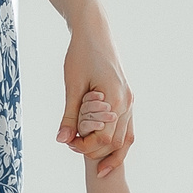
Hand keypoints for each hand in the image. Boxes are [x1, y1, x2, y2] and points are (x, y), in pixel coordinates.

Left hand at [58, 21, 134, 175]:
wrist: (95, 33)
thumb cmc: (81, 55)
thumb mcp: (72, 85)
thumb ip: (69, 115)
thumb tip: (62, 140)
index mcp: (115, 99)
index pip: (103, 137)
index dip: (85, 145)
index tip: (68, 143)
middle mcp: (127, 103)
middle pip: (115, 142)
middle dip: (95, 150)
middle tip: (73, 147)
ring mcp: (129, 101)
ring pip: (125, 138)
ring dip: (109, 151)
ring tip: (91, 159)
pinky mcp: (127, 98)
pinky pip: (126, 127)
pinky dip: (116, 140)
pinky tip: (102, 145)